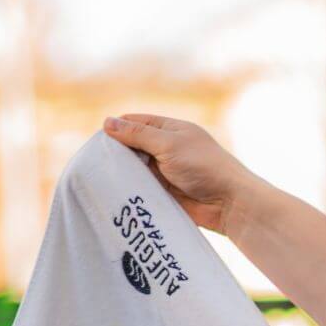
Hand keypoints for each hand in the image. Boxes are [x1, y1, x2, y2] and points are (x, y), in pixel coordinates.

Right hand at [101, 114, 260, 235]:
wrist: (230, 204)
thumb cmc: (203, 167)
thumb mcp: (169, 144)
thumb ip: (138, 134)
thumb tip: (107, 122)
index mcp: (171, 130)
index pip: (136, 123)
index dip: (117, 129)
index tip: (98, 141)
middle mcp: (168, 149)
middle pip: (133, 147)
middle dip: (117, 153)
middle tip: (95, 163)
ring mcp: (167, 172)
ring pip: (136, 169)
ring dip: (123, 174)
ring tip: (100, 179)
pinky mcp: (167, 194)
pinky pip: (143, 189)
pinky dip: (132, 190)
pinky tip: (113, 193)